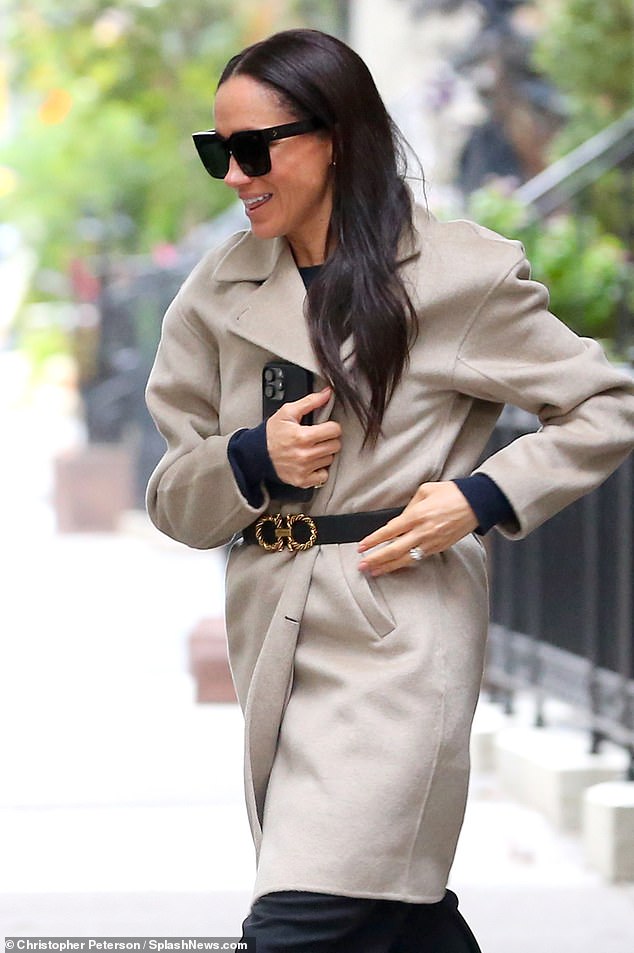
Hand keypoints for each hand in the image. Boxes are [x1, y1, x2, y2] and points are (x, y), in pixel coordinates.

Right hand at [266, 387, 341, 488]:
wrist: (256, 454)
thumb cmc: (271, 434)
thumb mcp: (287, 412)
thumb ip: (310, 402)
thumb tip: (327, 394)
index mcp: (302, 436)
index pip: (334, 430)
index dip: (331, 426)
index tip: (325, 427)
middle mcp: (305, 454)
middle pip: (335, 445)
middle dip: (329, 439)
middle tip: (318, 438)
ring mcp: (304, 469)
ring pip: (330, 459)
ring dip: (324, 453)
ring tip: (312, 449)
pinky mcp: (302, 480)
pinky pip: (323, 476)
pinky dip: (319, 470)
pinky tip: (311, 462)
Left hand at [357, 481, 477, 575]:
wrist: (476, 503)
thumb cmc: (451, 493)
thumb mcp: (425, 491)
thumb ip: (409, 506)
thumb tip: (400, 519)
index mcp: (417, 515)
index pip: (389, 531)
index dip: (374, 540)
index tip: (361, 546)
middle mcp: (423, 531)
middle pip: (394, 549)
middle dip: (376, 559)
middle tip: (362, 565)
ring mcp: (431, 542)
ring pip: (405, 559)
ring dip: (387, 566)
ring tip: (374, 571)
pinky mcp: (439, 548)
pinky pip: (418, 558)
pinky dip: (404, 563)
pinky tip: (394, 566)